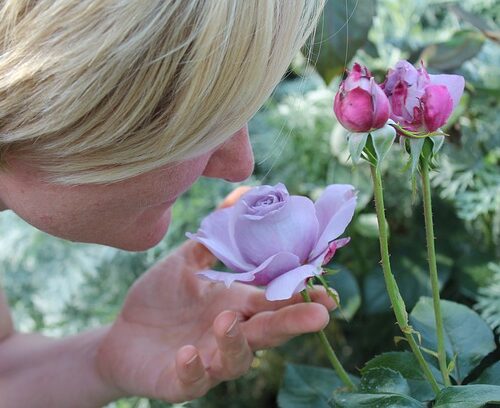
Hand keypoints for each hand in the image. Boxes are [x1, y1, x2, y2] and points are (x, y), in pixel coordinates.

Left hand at [96, 188, 335, 402]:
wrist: (122, 334)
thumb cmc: (160, 298)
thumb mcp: (185, 262)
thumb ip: (213, 237)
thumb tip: (240, 195)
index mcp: (235, 305)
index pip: (274, 300)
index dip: (300, 297)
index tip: (328, 292)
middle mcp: (230, 334)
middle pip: (268, 331)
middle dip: (293, 323)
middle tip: (319, 316)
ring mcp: (208, 360)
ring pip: (236, 359)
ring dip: (236, 342)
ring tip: (226, 320)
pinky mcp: (181, 380)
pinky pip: (193, 381)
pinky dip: (193, 369)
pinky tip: (186, 354)